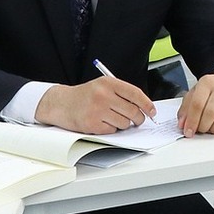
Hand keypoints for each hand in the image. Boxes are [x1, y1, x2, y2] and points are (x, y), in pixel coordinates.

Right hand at [36, 76, 155, 133]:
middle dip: (138, 118)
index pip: (135, 94)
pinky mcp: (92, 124)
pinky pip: (113, 130)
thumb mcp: (102, 86)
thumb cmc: (85, 95)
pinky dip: (111, 129)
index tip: (152, 111)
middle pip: (133, 111)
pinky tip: (102, 122)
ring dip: (123, 124)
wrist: (61, 103)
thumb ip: (122, 93)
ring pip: (124, 123)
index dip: (147, 104)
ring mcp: (97, 110)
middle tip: (136, 120)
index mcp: (108, 83)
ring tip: (112, 118)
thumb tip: (144, 107)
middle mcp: (103, 95)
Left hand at [178, 71, 213, 135]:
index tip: (188, 131)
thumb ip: (186, 108)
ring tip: (211, 127)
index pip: (197, 104)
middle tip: (200, 129)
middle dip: (203, 126)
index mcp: (207, 82)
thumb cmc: (213, 89)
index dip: (191, 121)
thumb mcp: (196, 93)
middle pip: (210, 113)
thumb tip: (183, 124)